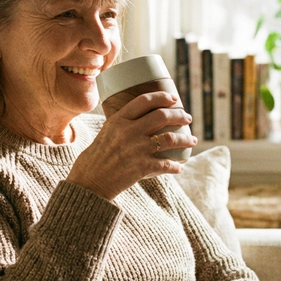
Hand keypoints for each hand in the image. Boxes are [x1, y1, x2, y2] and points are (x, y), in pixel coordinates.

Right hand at [66, 91, 196, 200]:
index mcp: (118, 120)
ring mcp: (137, 149)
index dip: (162, 97)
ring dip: (185, 139)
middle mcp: (128, 131)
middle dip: (180, 115)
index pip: (144, 101)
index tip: (174, 99)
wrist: (88, 184)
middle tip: (187, 118)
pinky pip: (166, 164)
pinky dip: (176, 166)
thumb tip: (141, 122)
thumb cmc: (94, 160)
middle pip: (162, 116)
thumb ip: (121, 126)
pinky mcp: (142, 167)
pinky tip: (179, 167)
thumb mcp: (105, 134)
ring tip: (192, 140)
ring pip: (170, 138)